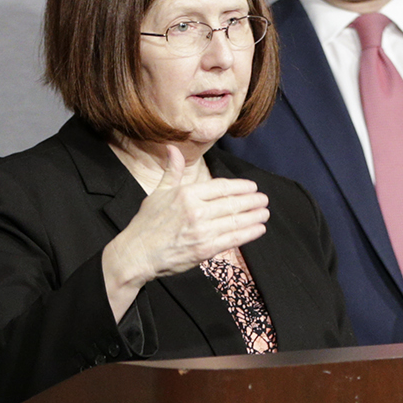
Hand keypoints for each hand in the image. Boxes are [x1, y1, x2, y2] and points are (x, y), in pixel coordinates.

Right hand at [102, 145, 268, 315]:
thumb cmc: (147, 223)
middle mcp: (196, 211)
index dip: (240, 187)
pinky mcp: (205, 249)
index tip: (251, 187)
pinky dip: (248, 233)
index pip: (221, 187)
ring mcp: (202, 231)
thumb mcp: (158, 192)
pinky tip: (258, 229)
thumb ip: (173, 171)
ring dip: (254, 216)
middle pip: (232, 203)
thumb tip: (172, 148)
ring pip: (235, 221)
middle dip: (252, 201)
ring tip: (265, 213)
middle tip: (264, 199)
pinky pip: (232, 239)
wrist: (137, 253)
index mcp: (186, 194)